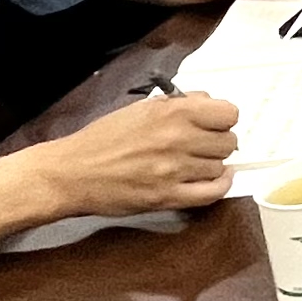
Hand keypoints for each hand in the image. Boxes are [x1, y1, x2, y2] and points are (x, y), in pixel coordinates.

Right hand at [34, 93, 240, 215]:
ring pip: (220, 166)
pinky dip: (219, 186)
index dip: (223, 119)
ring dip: (212, 165)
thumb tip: (210, 103)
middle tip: (203, 145)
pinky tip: (214, 179)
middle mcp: (178, 139)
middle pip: (228, 142)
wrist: (73, 173)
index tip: (214, 124)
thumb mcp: (141, 108)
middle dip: (219, 142)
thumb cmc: (103, 138)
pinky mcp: (168, 197)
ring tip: (195, 163)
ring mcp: (174, 170)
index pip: (228, 113)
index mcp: (172, 112)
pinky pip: (212, 193)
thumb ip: (179, 104)